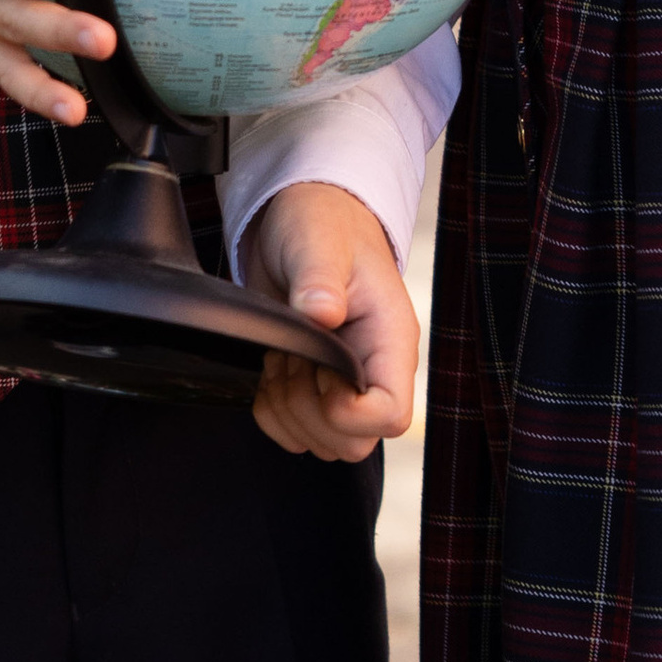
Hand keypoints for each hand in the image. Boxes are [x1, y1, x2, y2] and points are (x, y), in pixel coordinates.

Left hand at [244, 183, 419, 462]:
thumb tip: (322, 313)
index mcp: (390, 341)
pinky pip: (294, 435)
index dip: (349, 413)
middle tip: (291, 359)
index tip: (318, 372)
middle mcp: (373, 370)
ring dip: (287, 408)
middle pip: (354, 443)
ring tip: (281, 355)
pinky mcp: (313, 388)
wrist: (304, 217)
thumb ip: (320, 277)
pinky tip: (270, 369)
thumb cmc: (323, 224)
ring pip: (322, 444)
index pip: (391, 416)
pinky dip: (271, 414)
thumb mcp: (319, 241)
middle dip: (309, 412)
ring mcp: (343, 384)